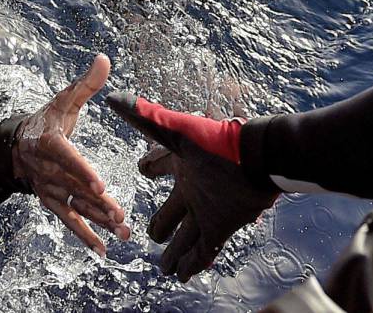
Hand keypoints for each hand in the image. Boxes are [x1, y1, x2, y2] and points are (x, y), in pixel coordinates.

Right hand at [13, 54, 131, 255]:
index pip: (67, 158)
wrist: (15, 146)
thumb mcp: (64, 100)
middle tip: (120, 214)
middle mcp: (47, 170)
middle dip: (98, 202)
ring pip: (76, 206)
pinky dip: (84, 235)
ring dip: (99, 221)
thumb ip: (86, 84)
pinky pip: (68, 221)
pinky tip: (103, 249)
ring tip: (122, 231)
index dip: (82, 171)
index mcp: (49, 143)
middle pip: (75, 187)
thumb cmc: (46, 121)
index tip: (100, 184)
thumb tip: (104, 58)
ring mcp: (49, 189)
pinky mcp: (52, 202)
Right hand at [108, 92, 278, 280]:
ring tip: (165, 267)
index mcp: (182, 165)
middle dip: (162, 225)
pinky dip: (193, 263)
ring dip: (176, 252)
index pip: (159, 165)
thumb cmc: (219, 144)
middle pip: (172, 211)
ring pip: (186, 235)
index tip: (143, 170)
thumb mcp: (177, 131)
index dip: (150, 167)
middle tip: (152, 236)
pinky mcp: (222, 226)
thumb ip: (146, 117)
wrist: (259, 160)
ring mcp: (207, 210)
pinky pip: (203, 249)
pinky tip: (183, 274)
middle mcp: (193, 189)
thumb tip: (113, 98)